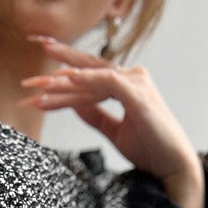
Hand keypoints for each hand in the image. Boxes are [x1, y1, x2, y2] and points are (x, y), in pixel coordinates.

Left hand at [19, 34, 204, 207]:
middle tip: (36, 41)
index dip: (66, 67)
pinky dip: (87, 79)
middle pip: (90, 65)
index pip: (90, 72)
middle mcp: (132, 78)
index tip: (42, 66)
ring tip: (39, 82)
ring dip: (64, 80)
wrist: (171, 166)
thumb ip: (95, 114)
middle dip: (62, 56)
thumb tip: (73, 103)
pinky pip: (108, 82)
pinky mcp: (138, 95)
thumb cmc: (149, 150)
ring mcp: (137, 84)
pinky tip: (67, 78)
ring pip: (93, 76)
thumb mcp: (114, 131)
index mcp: (126, 85)